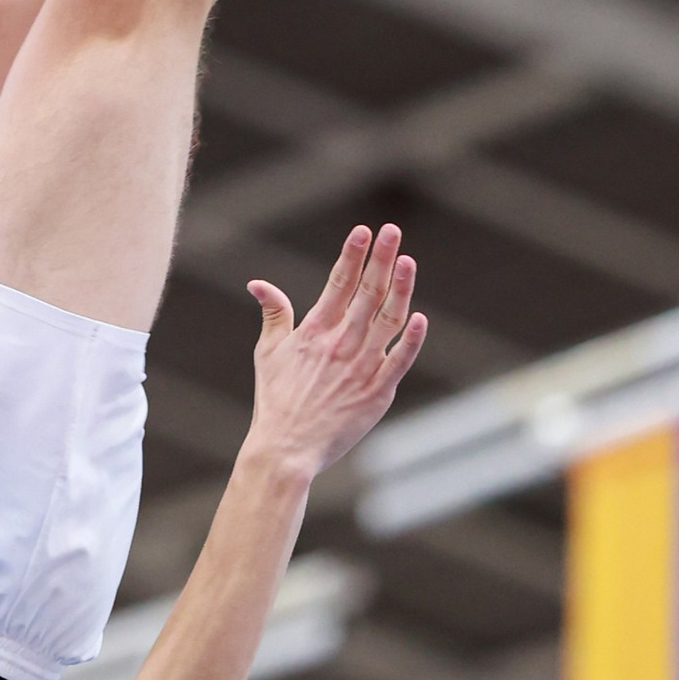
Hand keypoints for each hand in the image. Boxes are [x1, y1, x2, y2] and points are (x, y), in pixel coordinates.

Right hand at [245, 223, 425, 482]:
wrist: (287, 448)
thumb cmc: (276, 401)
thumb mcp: (268, 353)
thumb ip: (273, 314)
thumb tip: (259, 283)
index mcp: (315, 332)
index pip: (338, 283)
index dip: (352, 254)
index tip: (364, 231)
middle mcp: (341, 344)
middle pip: (367, 292)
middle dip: (381, 258)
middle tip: (392, 231)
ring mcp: (362, 367)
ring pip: (388, 318)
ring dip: (400, 287)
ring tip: (408, 260)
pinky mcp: (378, 392)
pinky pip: (400, 360)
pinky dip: (412, 339)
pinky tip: (420, 317)